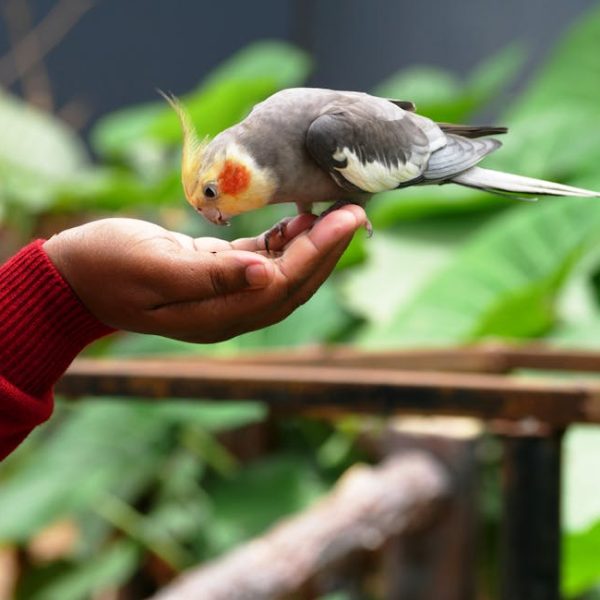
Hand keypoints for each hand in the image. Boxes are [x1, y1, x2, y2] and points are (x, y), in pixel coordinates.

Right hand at [43, 205, 366, 342]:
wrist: (75, 275)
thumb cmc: (106, 267)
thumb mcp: (155, 269)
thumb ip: (211, 277)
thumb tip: (267, 273)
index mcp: (218, 316)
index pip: (283, 286)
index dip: (319, 254)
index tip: (348, 219)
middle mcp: (228, 311)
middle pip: (293, 283)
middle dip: (328, 249)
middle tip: (356, 211)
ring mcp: (223, 295)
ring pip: (283, 272)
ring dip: (311, 244)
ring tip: (337, 211)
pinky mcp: (216, 274)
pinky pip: (261, 260)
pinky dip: (284, 240)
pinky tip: (299, 218)